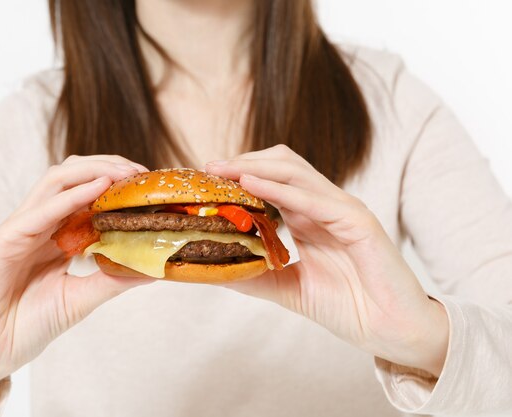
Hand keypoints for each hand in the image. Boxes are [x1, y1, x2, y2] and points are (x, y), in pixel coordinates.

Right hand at [0, 155, 152, 416]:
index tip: (150, 185)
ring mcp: (21, 228)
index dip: (118, 184)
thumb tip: (154, 267)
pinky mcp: (4, 240)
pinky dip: (72, 197)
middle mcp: (39, 224)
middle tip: (143, 173)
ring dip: (94, 171)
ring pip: (56, 181)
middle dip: (110, 166)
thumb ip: (112, 279)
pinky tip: (100, 188)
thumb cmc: (25, 326)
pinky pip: (40, 211)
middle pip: (73, 177)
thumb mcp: (80, 299)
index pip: (87, 194)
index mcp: (55, 235)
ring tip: (127, 173)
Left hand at [206, 145, 448, 376]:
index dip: (241, 173)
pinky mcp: (360, 223)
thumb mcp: (290, 288)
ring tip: (222, 171)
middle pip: (282, 164)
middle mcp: (325, 206)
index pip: (273, 179)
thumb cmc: (350, 307)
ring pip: (296, 172)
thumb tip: (213, 269)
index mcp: (310, 217)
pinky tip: (252, 186)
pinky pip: (316, 200)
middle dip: (244, 162)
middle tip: (209, 168)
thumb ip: (256, 275)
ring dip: (256, 168)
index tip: (207, 178)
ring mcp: (344, 210)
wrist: (394, 332)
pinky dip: (282, 190)